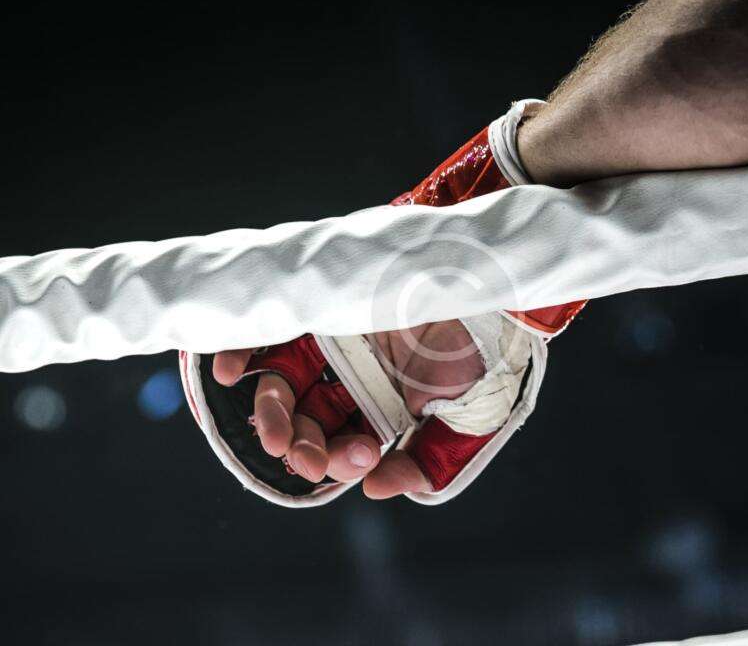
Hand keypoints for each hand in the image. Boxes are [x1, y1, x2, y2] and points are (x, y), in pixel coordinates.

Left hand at [211, 319, 486, 498]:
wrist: (494, 281)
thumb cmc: (489, 352)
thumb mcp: (471, 422)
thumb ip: (432, 463)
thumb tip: (372, 490)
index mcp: (387, 410)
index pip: (346, 445)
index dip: (341, 461)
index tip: (357, 460)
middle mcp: (354, 378)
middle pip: (308, 420)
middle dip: (299, 445)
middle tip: (299, 454)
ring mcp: (334, 341)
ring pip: (284, 383)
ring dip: (270, 412)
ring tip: (270, 431)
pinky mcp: (321, 305)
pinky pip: (271, 330)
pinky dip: (242, 350)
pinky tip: (228, 373)